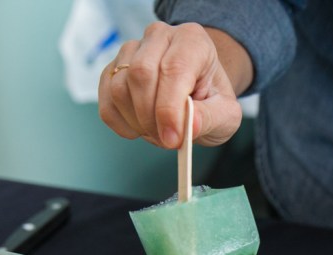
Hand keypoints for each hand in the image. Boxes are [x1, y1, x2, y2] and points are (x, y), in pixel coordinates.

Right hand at [98, 22, 244, 148]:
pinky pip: (106, 100)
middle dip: (151, 117)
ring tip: (159, 133)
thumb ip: (211, 118)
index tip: (173, 139)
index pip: (173, 69)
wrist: (196, 93)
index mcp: (192, 40)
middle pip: (140, 74)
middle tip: (167, 140)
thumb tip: (190, 125)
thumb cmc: (211, 100)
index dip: (169, 109)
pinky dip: (120, 123)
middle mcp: (159, 37)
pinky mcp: (113, 70)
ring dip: (137, 122)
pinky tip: (139, 129)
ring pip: (119, 88)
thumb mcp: (226, 115)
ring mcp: (131, 51)